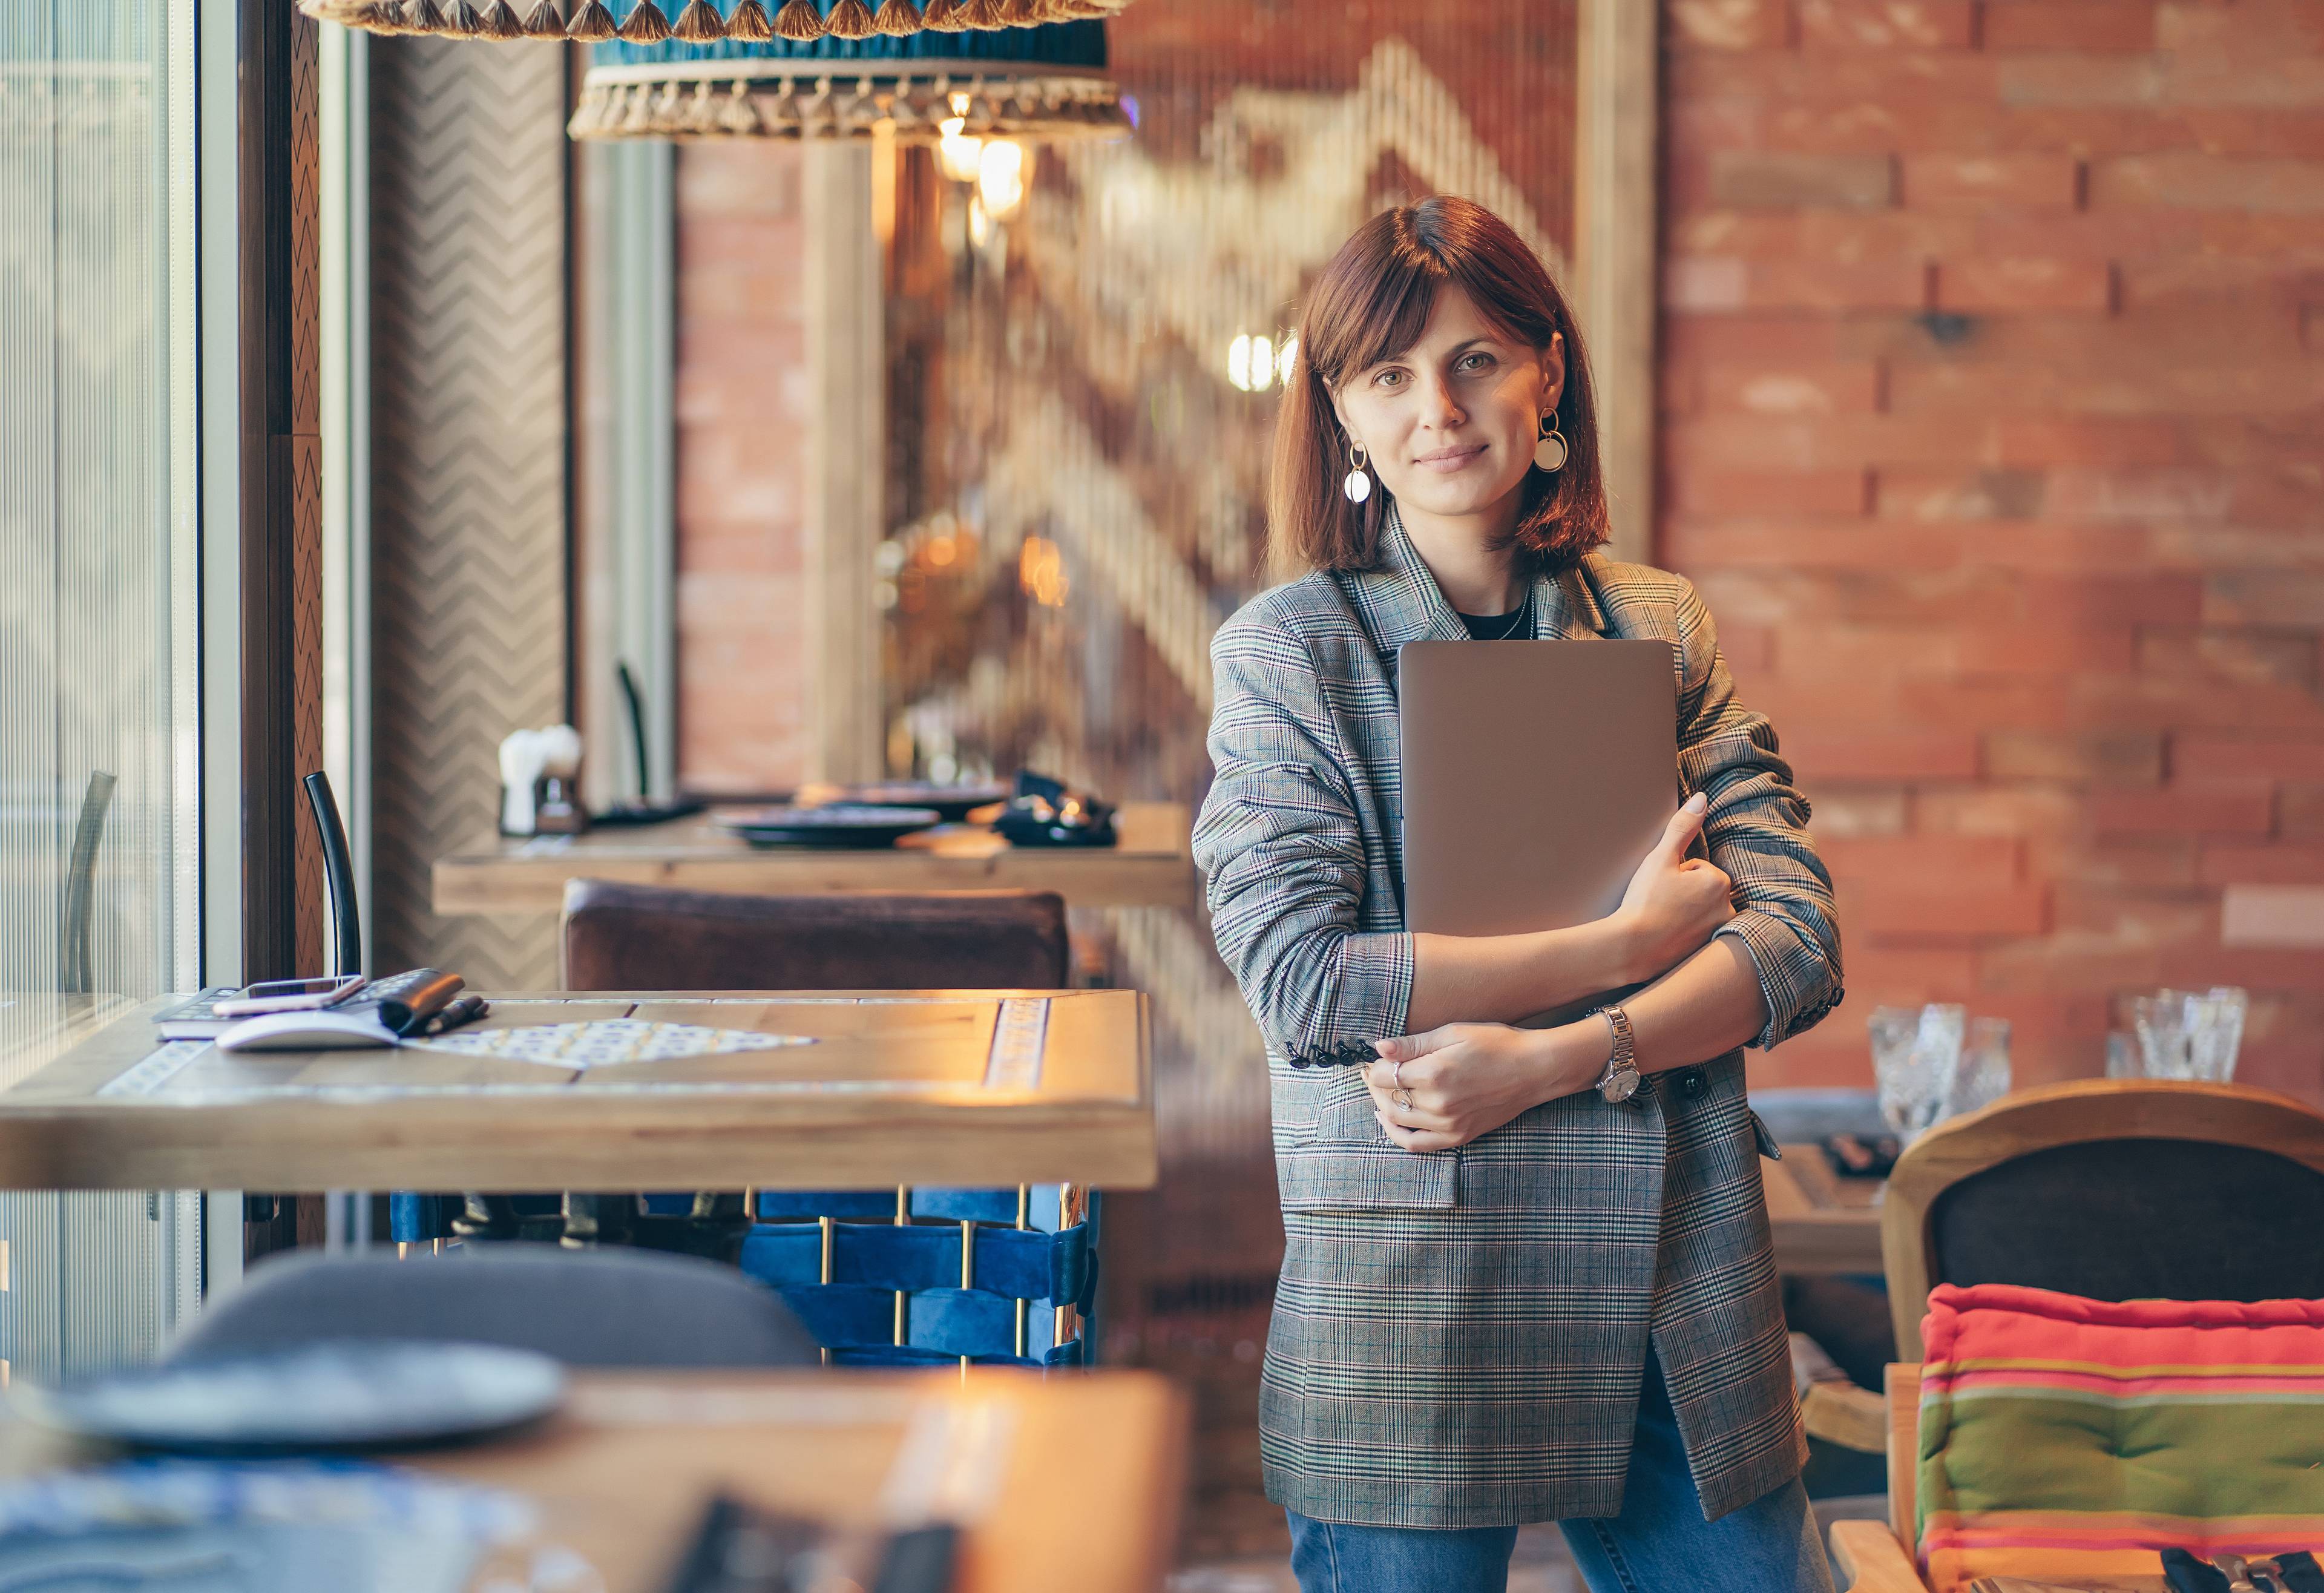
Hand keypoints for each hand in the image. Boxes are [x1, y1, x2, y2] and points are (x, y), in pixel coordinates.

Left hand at [1361, 1024, 1580, 1152]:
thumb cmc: (1496, 1044)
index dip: (1375, 1066)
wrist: (1534, 1070)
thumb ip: (1413, 1044)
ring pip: (1398, 1120)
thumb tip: (1380, 1047)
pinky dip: (1397, 1134)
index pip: (1385, 1075)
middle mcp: (1438, 1103)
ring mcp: (1448, 1124)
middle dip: (1375, 1084)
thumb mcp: (1453, 1033)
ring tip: (1381, 1091)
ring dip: (1382, 1105)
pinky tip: (1389, 1120)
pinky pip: (1417, 1145)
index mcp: (1435, 1073)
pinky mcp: (1459, 1136)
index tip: (1375, 1058)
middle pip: (1388, 1098)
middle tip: (1373, 1072)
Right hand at [1614, 792, 1734, 981]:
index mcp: (1719, 882)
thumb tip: (1701, 798)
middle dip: (1682, 892)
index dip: (1674, 874)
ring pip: (1699, 910)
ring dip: (1684, 911)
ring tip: (1661, 919)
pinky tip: (1666, 936)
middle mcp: (1727, 908)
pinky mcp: (1708, 950)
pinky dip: (1683, 932)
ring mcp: (1718, 932)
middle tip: (1659, 904)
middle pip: (1701, 889)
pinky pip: (1697, 932)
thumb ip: (1682, 827)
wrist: (1630, 949)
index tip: (1660, 888)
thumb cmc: (1644, 902)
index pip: (1696, 867)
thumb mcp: (1660, 859)